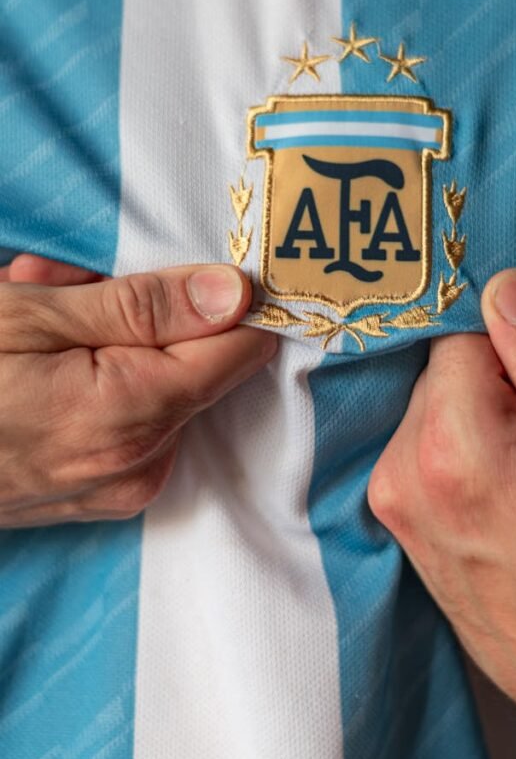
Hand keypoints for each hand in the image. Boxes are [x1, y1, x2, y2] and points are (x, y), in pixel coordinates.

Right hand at [0, 256, 275, 526]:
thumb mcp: (34, 317)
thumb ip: (145, 307)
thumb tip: (236, 293)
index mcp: (134, 417)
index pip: (238, 352)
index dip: (226, 302)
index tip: (194, 264)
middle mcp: (139, 464)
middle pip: (191, 363)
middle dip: (139, 313)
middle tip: (63, 282)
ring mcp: (118, 487)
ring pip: (156, 385)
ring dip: (107, 339)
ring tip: (35, 308)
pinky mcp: (100, 494)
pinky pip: (128, 419)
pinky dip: (96, 378)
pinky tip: (38, 358)